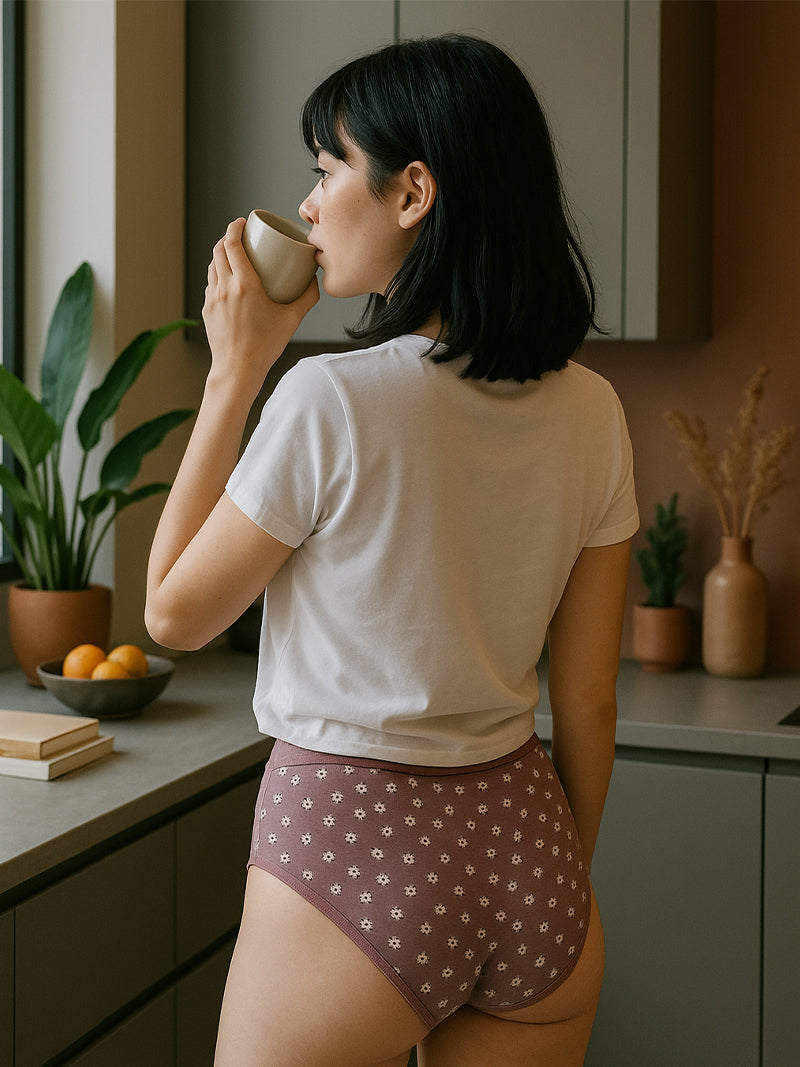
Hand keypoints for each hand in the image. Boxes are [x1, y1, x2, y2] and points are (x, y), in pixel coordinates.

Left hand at [202, 218, 318, 395]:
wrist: (237, 371)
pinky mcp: (207, 310)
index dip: (234, 227)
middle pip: (218, 250)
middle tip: (240, 235)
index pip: (232, 243)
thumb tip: (315, 280)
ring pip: (212, 266)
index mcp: (244, 285)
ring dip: (220, 255)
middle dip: (227, 237)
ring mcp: (212, 298)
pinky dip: (218, 275)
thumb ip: (307, 298)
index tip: (241, 222)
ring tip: (233, 255)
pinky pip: (210, 284)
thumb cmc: (265, 347)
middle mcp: (224, 287)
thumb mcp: (292, 320)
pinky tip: (228, 280)